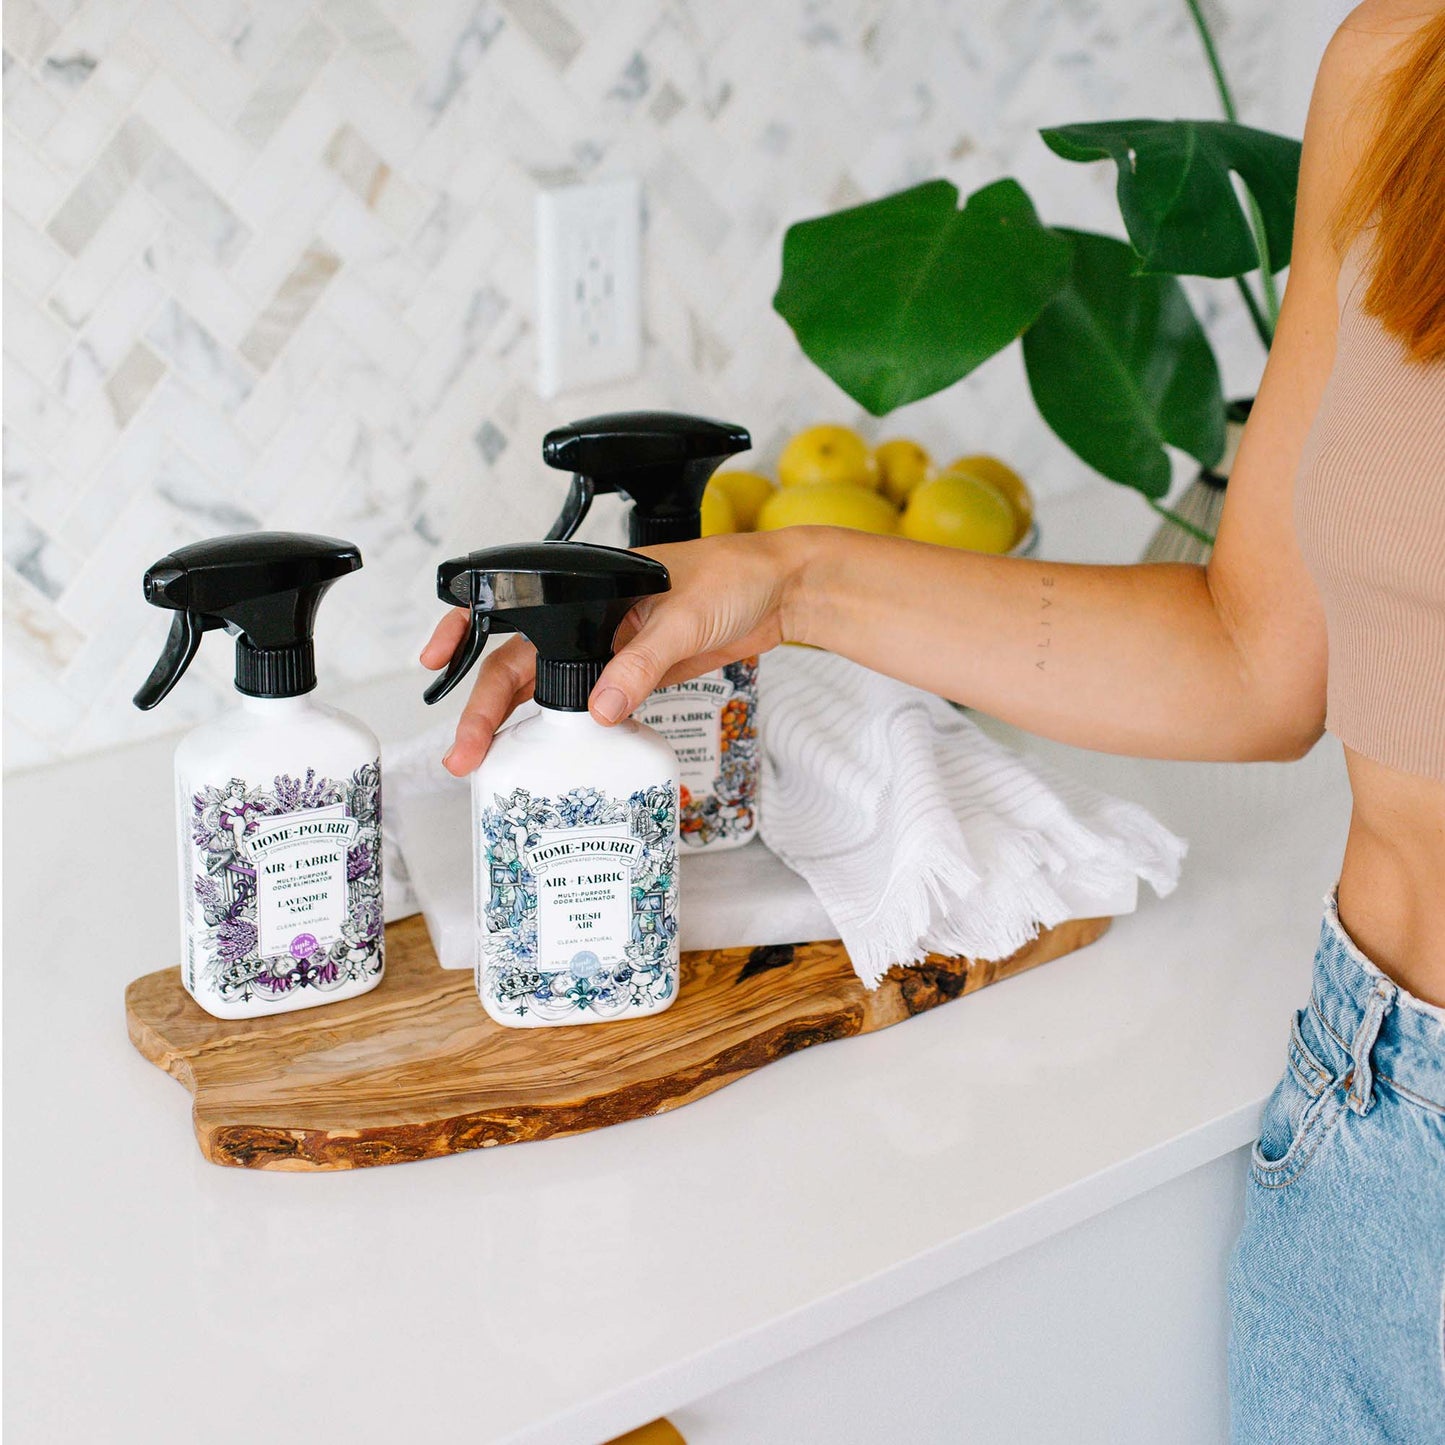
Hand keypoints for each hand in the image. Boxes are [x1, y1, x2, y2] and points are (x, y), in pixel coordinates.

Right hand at [420, 531, 808, 774]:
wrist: (780, 591)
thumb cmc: (734, 577)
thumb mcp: (684, 616)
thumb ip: (640, 662)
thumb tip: (599, 708)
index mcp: (588, 586)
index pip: (514, 610)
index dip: (466, 635)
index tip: (435, 662)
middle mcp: (588, 614)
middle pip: (519, 663)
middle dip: (486, 707)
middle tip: (465, 752)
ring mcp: (608, 646)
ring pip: (546, 688)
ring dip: (517, 724)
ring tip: (490, 762)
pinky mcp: (633, 673)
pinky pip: (587, 703)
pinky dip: (568, 729)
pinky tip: (555, 756)